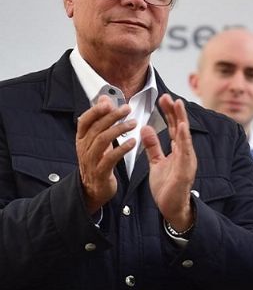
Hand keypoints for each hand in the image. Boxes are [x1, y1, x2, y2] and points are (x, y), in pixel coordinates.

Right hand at [76, 96, 136, 213]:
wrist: (93, 190)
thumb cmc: (97, 162)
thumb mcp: (96, 140)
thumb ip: (100, 120)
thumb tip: (103, 99)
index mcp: (82, 140)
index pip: (84, 121)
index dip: (95, 111)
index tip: (109, 103)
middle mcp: (84, 148)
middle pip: (96, 128)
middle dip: (112, 116)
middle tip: (127, 109)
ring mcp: (91, 161)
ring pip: (102, 140)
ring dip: (119, 130)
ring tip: (133, 123)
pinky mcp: (100, 172)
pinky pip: (110, 158)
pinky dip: (122, 148)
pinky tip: (133, 142)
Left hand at [141, 94, 196, 231]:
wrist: (171, 207)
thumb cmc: (167, 187)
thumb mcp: (156, 162)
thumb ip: (153, 146)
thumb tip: (146, 128)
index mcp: (178, 150)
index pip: (174, 127)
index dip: (169, 112)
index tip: (162, 98)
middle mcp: (185, 152)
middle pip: (180, 127)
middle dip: (175, 111)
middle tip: (167, 95)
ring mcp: (187, 160)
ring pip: (185, 135)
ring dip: (182, 119)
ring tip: (177, 104)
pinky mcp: (185, 169)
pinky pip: (185, 151)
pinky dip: (184, 138)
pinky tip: (182, 126)